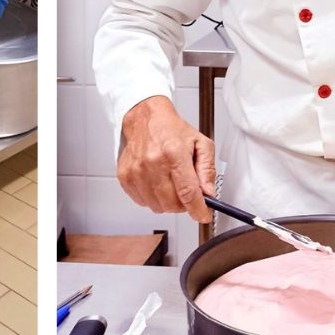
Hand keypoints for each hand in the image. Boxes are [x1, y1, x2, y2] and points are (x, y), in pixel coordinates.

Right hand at [116, 96, 215, 224]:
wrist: (145, 118)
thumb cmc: (172, 130)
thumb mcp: (200, 143)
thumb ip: (207, 170)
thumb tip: (208, 193)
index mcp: (174, 153)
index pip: (188, 192)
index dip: (198, 209)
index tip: (203, 215)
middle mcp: (153, 163)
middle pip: (172, 204)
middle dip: (184, 204)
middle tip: (187, 192)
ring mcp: (136, 171)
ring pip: (158, 206)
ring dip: (168, 202)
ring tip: (170, 183)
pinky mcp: (125, 177)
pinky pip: (143, 202)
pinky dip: (153, 198)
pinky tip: (157, 183)